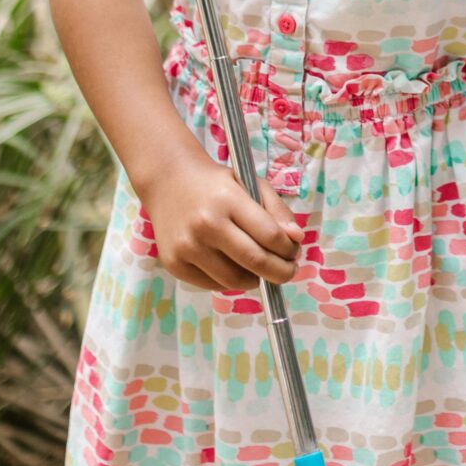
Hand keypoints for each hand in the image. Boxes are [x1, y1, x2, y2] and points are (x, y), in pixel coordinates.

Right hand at [135, 152, 301, 291]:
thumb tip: (297, 239)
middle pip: (256, 262)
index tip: (294, 251)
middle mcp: (206, 224)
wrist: (167, 181)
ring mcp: (188, 246)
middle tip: (289, 271)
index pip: (270, 235)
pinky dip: (231, 281)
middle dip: (281, 272)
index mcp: (228, 199)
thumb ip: (277, 210)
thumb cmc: (216, 184)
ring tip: (261, 268)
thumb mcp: (250, 183)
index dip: (289, 249)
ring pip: (235, 280)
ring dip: (256, 279)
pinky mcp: (174, 263)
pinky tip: (234, 266)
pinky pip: (213, 284)